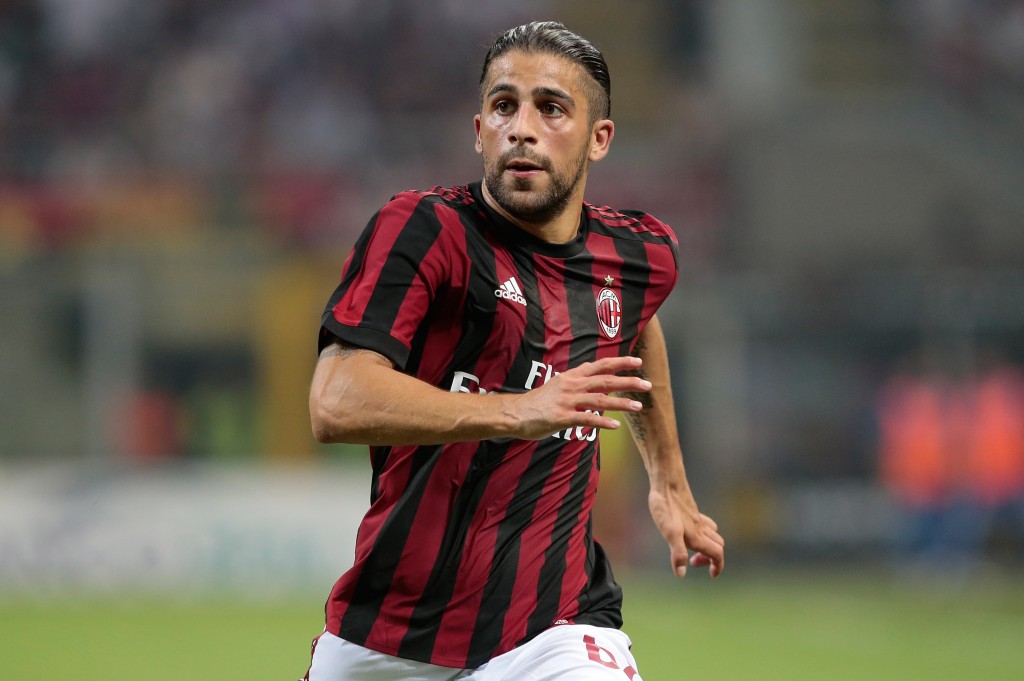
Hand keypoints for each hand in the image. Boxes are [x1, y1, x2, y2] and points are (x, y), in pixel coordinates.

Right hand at [506, 356, 651, 439]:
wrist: (516, 413)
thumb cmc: (539, 401)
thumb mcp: (559, 383)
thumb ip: (577, 378)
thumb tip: (592, 369)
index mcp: (572, 376)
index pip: (601, 366)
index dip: (620, 363)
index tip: (638, 362)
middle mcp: (572, 385)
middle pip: (605, 381)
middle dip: (628, 382)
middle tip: (647, 385)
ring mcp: (567, 401)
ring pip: (599, 400)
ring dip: (621, 403)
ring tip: (638, 406)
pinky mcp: (562, 417)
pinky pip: (586, 419)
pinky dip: (602, 422)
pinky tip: (615, 426)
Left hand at [648, 484, 724, 578]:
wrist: (667, 482)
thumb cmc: (666, 507)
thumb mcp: (669, 533)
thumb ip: (677, 553)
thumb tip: (681, 574)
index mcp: (697, 537)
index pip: (717, 554)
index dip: (718, 566)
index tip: (712, 575)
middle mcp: (701, 528)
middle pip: (718, 546)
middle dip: (711, 558)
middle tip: (693, 561)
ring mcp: (697, 519)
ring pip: (713, 534)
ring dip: (708, 546)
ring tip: (691, 549)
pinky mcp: (692, 511)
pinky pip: (706, 524)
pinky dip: (704, 532)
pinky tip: (690, 530)